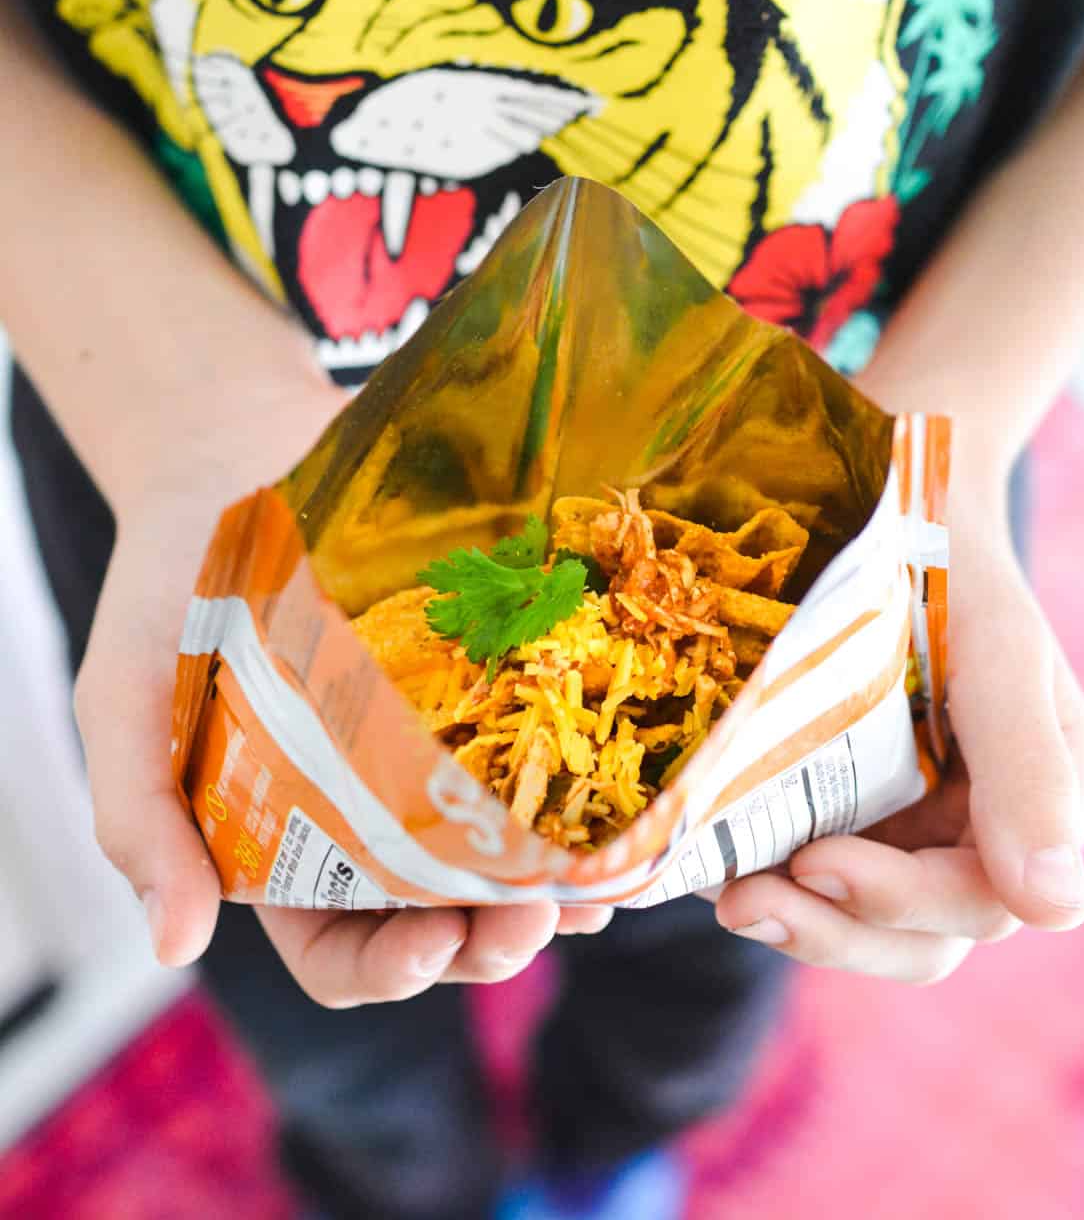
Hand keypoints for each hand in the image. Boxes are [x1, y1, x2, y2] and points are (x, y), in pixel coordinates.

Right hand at [73, 361, 607, 1004]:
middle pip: (442, 916)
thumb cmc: (167, 591)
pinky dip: (579, 788)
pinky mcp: (480, 683)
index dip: (389, 967)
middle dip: (491, 937)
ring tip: (595, 887)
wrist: (232, 456)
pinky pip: (538, 751)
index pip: (341, 950)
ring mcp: (432, 751)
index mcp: (283, 847)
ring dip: (554, 886)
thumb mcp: (126, 704)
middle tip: (534, 919)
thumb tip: (176, 946)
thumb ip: (140, 820)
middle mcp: (370, 817)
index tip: (432, 944)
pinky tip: (617, 798)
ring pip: (504, 852)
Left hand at [715, 461, 1083, 982]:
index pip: (984, 898)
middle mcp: (986, 826)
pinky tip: (704, 853)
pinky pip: (808, 870)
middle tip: (747, 901)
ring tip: (725, 891)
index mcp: (1048, 798)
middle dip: (835, 931)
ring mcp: (913, 821)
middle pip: (922, 935)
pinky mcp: (848, 804)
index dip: (900, 903)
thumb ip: (1028, 769)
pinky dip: (760, 869)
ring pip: (863, 922)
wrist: (882, 492)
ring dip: (796, 922)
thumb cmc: (947, 554)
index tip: (817, 864)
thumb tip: (1058, 911)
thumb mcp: (992, 647)